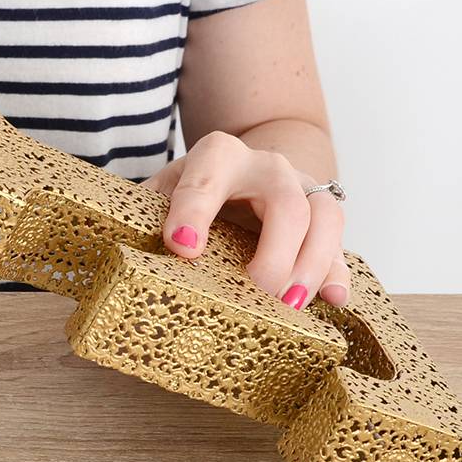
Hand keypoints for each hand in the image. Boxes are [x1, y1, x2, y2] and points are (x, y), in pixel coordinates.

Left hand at [143, 131, 349, 307]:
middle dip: (274, 252)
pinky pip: (340, 246)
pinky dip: (338, 274)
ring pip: (325, 218)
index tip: (182, 249)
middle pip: (286, 203)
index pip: (206, 179)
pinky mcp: (322, 223)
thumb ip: (146, 214)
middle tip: (256, 291)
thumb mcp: (164, 189)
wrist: (245, 166)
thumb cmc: (195, 188)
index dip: (194, 213)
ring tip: (290, 304)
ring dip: (312, 265)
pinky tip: (332, 300)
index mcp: (219, 156)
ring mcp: (302, 191)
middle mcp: (268, 168)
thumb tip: (121, 254)